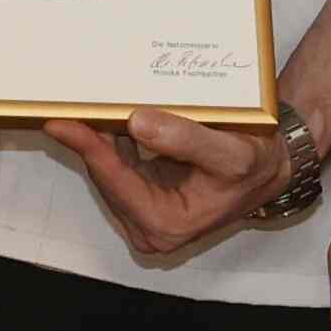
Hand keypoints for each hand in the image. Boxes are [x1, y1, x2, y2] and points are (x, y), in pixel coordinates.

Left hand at [50, 108, 285, 267]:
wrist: (268, 169)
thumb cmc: (254, 165)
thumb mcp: (230, 152)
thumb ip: (185, 139)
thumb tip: (138, 122)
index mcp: (165, 224)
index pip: (115, 181)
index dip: (89, 149)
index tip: (62, 122)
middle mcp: (149, 227)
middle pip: (105, 177)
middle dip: (87, 141)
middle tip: (65, 102)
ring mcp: (144, 215)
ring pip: (108, 171)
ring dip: (96, 139)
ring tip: (80, 104)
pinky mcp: (144, 198)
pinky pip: (118, 166)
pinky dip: (111, 141)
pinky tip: (104, 116)